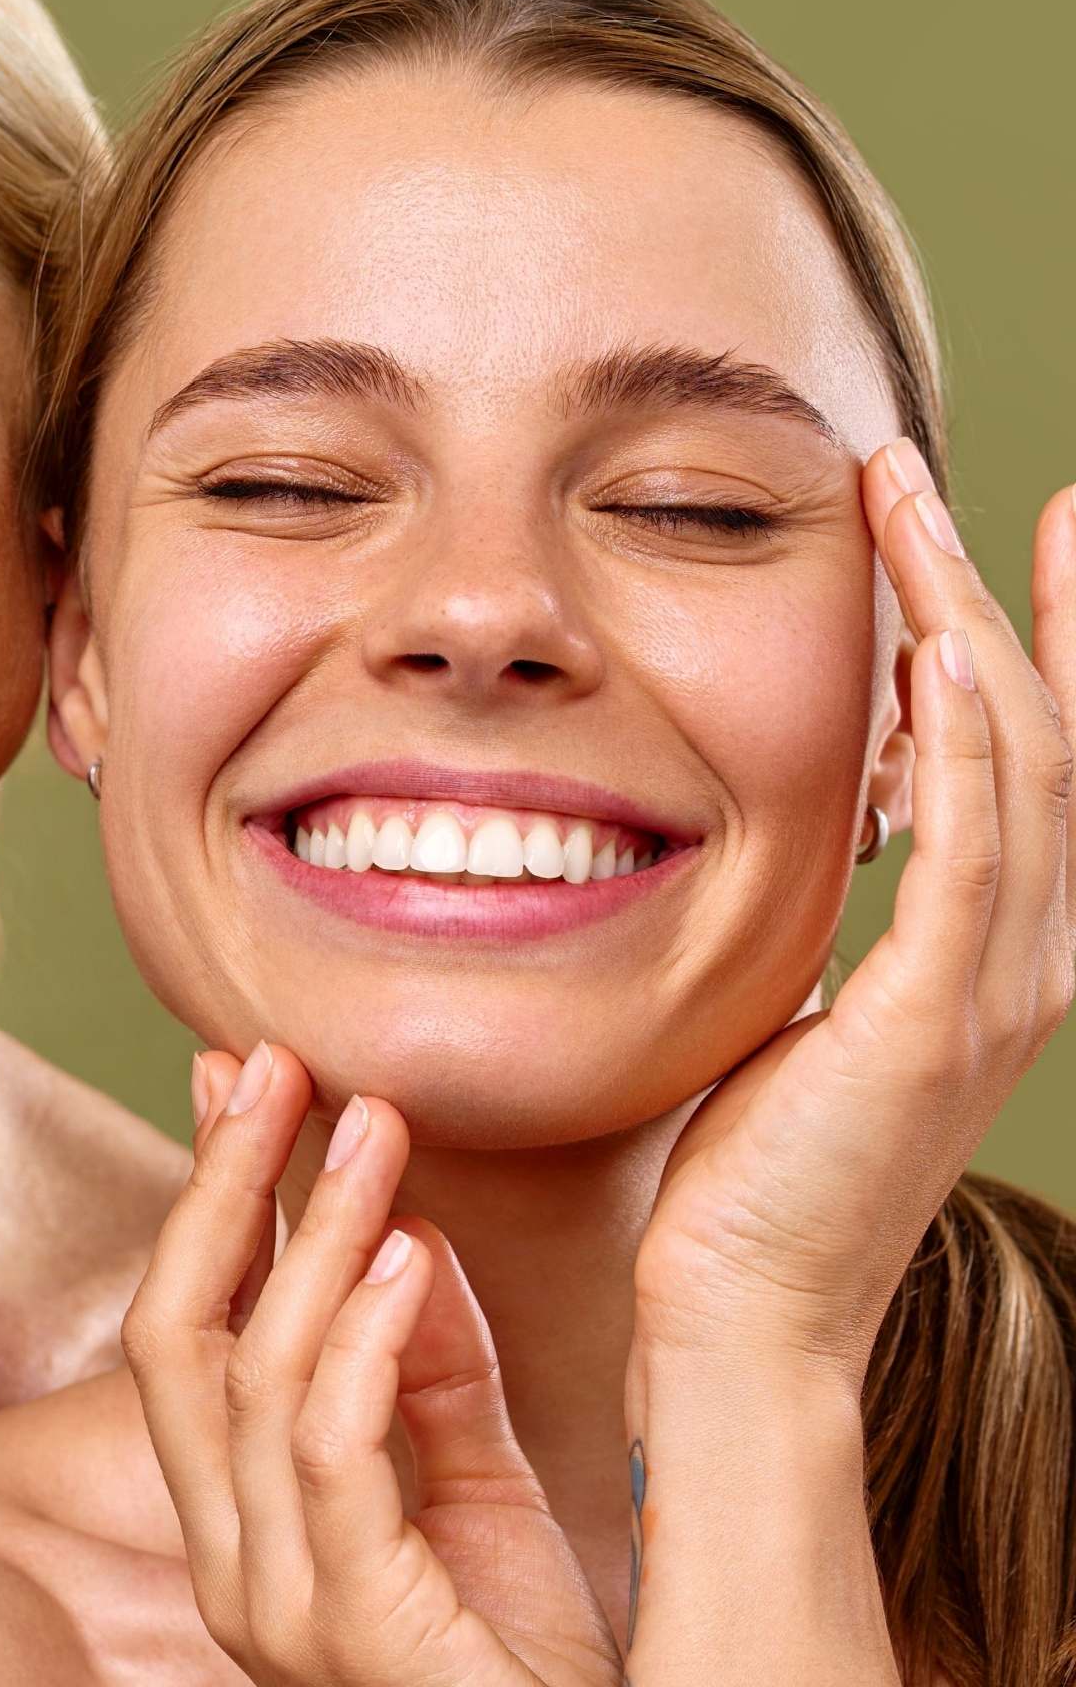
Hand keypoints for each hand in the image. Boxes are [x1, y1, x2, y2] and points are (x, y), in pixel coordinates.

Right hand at [121, 1042, 622, 1686]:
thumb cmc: (537, 1663)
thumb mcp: (482, 1487)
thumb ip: (432, 1368)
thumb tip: (404, 1223)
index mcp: (240, 1520)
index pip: (183, 1324)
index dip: (205, 1191)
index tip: (237, 1073)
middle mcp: (228, 1559)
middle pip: (174, 1332)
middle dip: (222, 1182)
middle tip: (280, 1062)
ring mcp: (275, 1604)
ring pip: (255, 1373)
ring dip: (313, 1231)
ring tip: (372, 1130)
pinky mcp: (350, 1633)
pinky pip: (331, 1450)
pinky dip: (366, 1336)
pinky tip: (411, 1249)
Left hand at [633, 448, 1074, 1379]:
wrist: (743, 1309)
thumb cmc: (753, 1169)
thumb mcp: (804, 1007)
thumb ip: (834, 917)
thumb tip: (807, 821)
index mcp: (987, 955)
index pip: (1022, 764)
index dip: (1016, 639)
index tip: (971, 538)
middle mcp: (1022, 959)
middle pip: (1043, 735)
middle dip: (1000, 594)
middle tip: (937, 479)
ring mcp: (995, 990)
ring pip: (1017, 763)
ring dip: (972, 624)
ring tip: (921, 508)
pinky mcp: (937, 1019)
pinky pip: (976, 850)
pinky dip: (968, 745)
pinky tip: (935, 655)